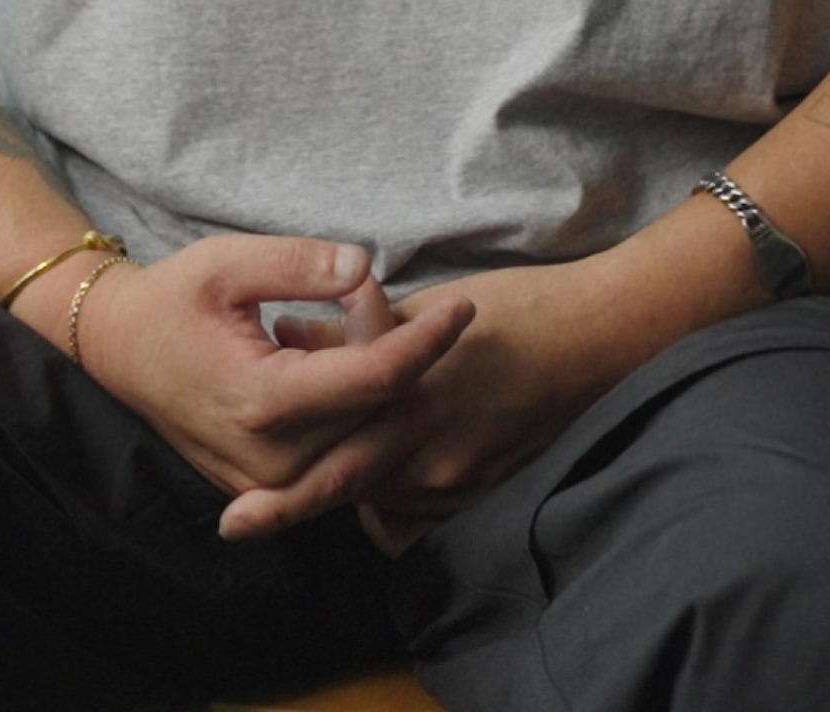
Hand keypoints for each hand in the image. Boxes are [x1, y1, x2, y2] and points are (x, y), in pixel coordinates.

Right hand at [60, 234, 474, 532]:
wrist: (120, 349)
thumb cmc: (174, 299)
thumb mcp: (227, 261)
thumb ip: (299, 263)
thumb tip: (366, 268)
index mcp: (262, 401)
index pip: (375, 379)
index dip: (427, 343)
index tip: (463, 307)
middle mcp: (272, 457)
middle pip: (379, 414)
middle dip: (404, 356)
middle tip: (394, 303)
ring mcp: (270, 481)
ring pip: (366, 441)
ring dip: (381, 386)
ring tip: (355, 328)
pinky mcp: (271, 486)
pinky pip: (341, 454)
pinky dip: (358, 410)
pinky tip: (341, 362)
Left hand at [225, 254, 687, 552]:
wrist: (598, 338)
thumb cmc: (513, 307)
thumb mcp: (422, 308)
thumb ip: (355, 332)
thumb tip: (292, 335)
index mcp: (411, 399)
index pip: (332, 460)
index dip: (281, 494)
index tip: (232, 517)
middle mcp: (433, 451)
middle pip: (349, 492)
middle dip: (292, 507)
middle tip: (236, 523)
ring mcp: (462, 475)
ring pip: (385, 498)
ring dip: (350, 487)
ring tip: (303, 477)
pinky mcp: (486, 484)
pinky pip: (425, 504)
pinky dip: (396, 492)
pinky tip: (381, 470)